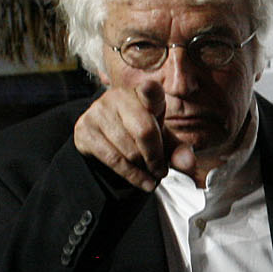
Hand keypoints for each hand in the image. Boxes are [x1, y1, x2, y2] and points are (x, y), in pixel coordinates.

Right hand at [73, 84, 189, 190]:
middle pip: (144, 131)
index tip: (158, 114)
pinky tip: (142, 180)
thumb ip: (179, 150)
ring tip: (150, 173)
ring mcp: (98, 112)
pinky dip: (132, 175)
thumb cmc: (141, 132)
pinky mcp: (84, 129)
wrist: (108, 135)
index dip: (154, 101)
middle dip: (156, 157)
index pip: (151, 91)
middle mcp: (118, 97)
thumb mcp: (164, 138)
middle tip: (161, 171)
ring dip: (143, 168)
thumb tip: (188, 163)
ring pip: (129, 149)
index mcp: (143, 92)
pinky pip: (113, 159)